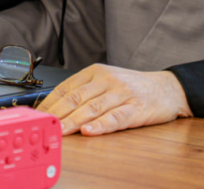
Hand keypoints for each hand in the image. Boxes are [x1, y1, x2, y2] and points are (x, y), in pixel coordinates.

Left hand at [36, 64, 191, 135]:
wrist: (167, 88)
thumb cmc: (133, 87)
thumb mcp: (107, 81)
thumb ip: (84, 91)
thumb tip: (55, 108)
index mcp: (96, 72)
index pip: (66, 87)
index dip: (49, 103)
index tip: (36, 115)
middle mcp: (107, 80)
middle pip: (76, 98)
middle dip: (57, 114)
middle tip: (43, 125)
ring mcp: (121, 93)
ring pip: (92, 108)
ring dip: (73, 121)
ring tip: (60, 131)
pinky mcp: (136, 108)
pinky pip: (115, 117)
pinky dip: (101, 125)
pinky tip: (89, 131)